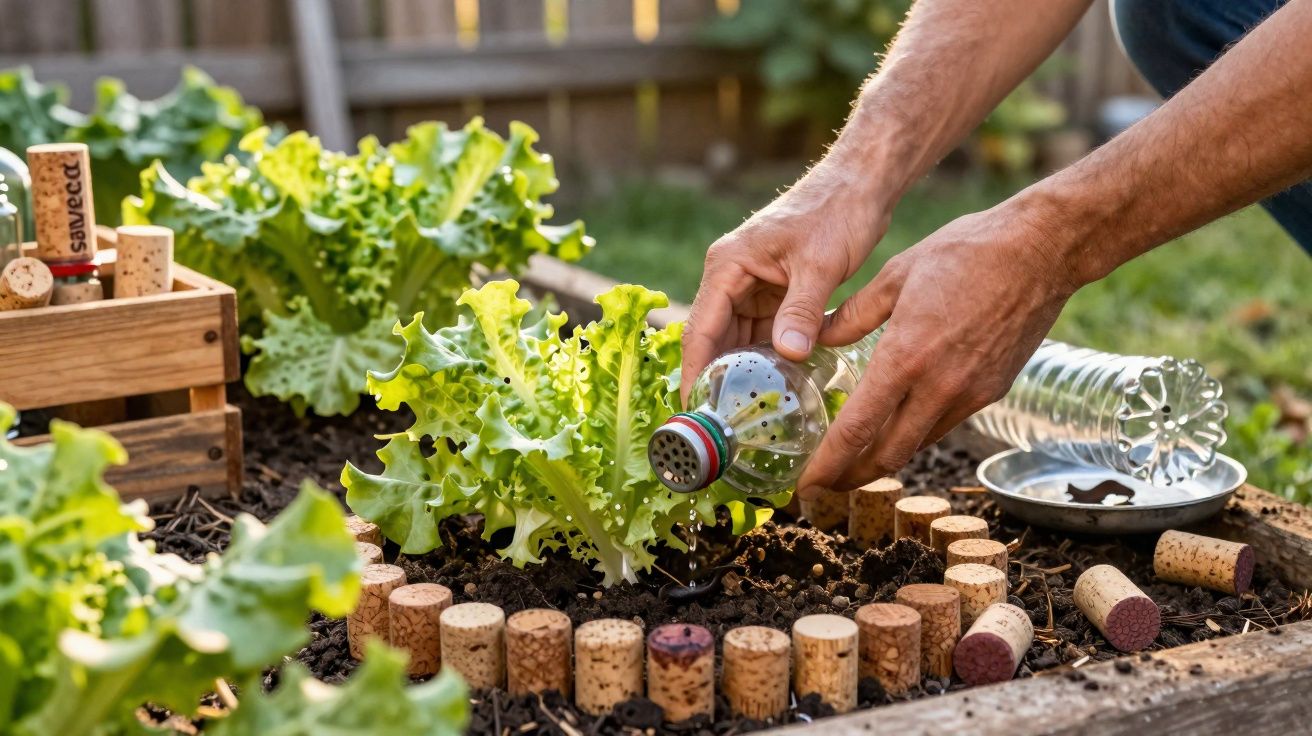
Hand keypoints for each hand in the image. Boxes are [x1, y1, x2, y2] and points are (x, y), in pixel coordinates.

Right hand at [681, 159, 891, 405]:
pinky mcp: (774, 293)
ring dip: (745, 373)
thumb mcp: (820, 264)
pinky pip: (763, 334)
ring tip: (749, 416)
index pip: (701, 329)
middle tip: (725, 426)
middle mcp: (731, 278)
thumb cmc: (836, 210)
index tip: (694, 412)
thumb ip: (801, 310)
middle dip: (718, 380)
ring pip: (739, 341)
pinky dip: (769, 359)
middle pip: (715, 340)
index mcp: (727, 265)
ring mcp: (751, 286)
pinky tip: (778, 388)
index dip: (695, 373)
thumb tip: (786, 355)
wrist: (860, 184)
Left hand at [797, 201, 1076, 496]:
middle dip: (850, 478)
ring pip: (916, 445)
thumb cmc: (967, 252)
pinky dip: (913, 436)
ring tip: (852, 463)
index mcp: (906, 357)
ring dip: (881, 461)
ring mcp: (969, 394)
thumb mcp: (897, 274)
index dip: (827, 464)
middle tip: (822, 484)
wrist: (1042, 250)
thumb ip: (853, 315)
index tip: (805, 483)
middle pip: (886, 455)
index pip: (857, 430)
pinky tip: (895, 428)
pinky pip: (942, 425)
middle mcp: (938, 386)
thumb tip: (816, 337)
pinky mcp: (991, 392)